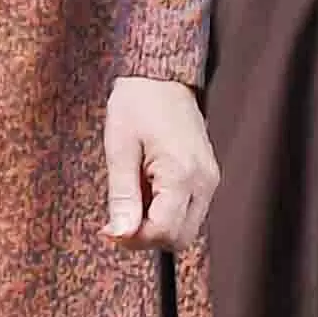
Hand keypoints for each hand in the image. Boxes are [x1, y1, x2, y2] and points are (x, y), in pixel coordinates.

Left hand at [102, 74, 218, 251]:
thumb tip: (120, 233)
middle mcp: (204, 182)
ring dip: (156, 225)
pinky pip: (189, 211)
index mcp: (183, 174)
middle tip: (117, 219)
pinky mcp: (207, 177)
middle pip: (180, 238)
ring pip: (186, 228)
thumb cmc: (137, 104)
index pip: (164, 231)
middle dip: (146, 237)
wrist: (161, 77)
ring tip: (131, 197)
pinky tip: (145, 190)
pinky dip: (166, 212)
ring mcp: (209, 180)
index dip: (134, 239)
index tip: (108, 230)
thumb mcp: (120, 149)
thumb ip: (122, 195)